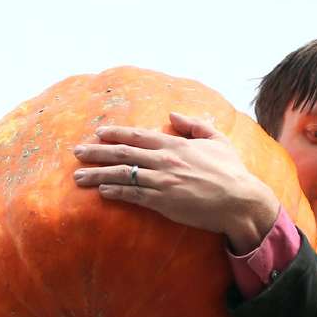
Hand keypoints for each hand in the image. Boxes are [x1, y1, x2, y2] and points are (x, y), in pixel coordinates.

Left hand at [72, 112, 278, 253]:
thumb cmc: (232, 171)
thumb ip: (194, 125)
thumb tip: (173, 114)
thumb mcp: (217, 140)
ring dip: (97, 174)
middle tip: (77, 152)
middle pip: (122, 153)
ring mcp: (162, 181)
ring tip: (78, 177)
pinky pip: (133, 195)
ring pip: (122, 174)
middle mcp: (164, 160)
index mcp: (175, 144)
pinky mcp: (163, 202)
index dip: (115, 133)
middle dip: (96, 152)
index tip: (98, 133)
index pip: (138, 136)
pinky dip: (115, 191)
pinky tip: (101, 190)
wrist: (239, 200)